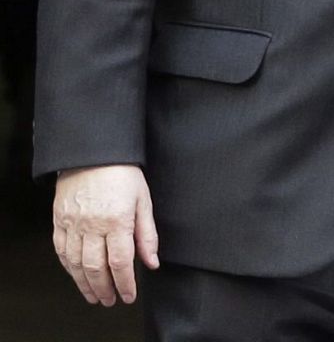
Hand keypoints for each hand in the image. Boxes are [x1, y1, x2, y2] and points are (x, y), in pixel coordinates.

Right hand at [52, 164, 158, 305]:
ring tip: (95, 296)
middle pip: (96, 267)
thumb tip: (152, 262)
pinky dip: (69, 267)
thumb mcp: (143, 200)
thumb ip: (147, 234)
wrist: (93, 153)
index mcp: (117, 220)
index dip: (125, 283)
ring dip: (85, 284)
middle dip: (104, 289)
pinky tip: (77, 275)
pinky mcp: (59, 221)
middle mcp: (92, 225)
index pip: (120, 262)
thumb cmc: (123, 174)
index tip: (129, 295)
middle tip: (112, 301)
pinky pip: (61, 251)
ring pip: (75, 263)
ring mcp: (72, 224)